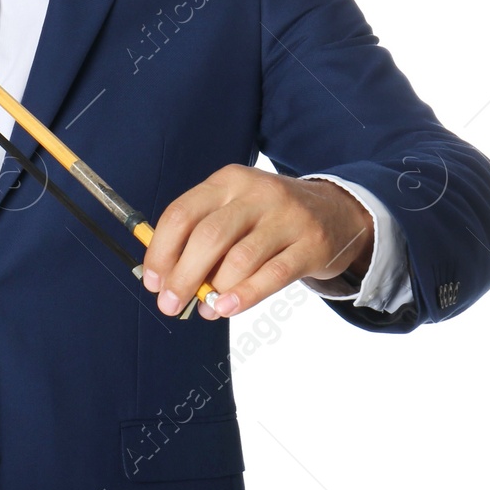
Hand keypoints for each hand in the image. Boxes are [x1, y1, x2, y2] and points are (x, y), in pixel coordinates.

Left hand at [140, 165, 373, 318]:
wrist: (336, 211)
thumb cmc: (269, 216)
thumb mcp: (235, 208)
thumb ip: (201, 234)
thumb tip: (167, 277)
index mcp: (228, 181)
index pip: (182, 213)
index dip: (161, 251)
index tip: (153, 281)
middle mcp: (256, 193)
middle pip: (208, 237)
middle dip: (182, 276)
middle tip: (170, 303)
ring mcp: (287, 217)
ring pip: (240, 258)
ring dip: (215, 290)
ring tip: (205, 309)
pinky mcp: (311, 244)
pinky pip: (273, 275)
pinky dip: (246, 295)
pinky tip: (227, 308)